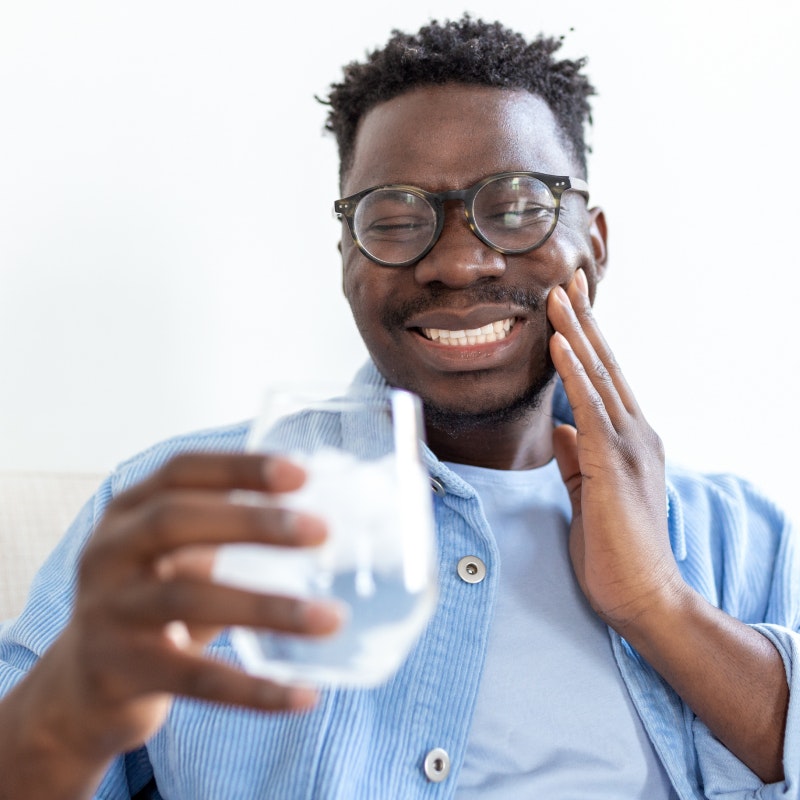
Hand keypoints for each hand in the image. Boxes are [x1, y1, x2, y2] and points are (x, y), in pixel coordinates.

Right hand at [33, 452, 341, 769]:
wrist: (81, 685)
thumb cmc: (152, 600)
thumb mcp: (176, 553)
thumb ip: (226, 528)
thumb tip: (319, 514)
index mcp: (128, 512)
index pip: (181, 472)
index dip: (238, 467)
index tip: (300, 474)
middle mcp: (108, 553)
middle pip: (174, 522)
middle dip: (251, 522)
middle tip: (321, 531)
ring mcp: (107, 613)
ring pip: (187, 601)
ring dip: (267, 608)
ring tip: (331, 619)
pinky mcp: (118, 673)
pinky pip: (194, 680)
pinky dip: (253, 690)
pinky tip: (303, 694)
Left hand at [546, 269, 685, 630]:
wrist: (644, 596)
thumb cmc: (614, 550)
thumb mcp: (588, 493)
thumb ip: (576, 459)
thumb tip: (560, 430)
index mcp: (628, 441)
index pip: (604, 379)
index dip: (586, 341)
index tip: (570, 307)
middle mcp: (635, 434)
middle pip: (605, 365)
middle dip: (584, 320)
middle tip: (567, 279)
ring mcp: (628, 447)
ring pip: (598, 376)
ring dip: (576, 332)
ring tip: (558, 295)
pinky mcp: (614, 465)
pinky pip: (590, 409)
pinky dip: (573, 373)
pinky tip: (559, 344)